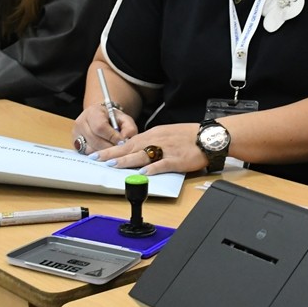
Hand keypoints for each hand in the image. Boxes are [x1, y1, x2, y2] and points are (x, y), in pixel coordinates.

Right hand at [72, 103, 137, 154]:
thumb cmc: (113, 119)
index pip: (100, 127)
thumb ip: (129, 128)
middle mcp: (81, 122)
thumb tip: (125, 139)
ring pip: (90, 149)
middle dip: (109, 147)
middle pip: (94, 140)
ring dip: (103, 152)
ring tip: (112, 150)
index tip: (122, 141)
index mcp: (93, 112)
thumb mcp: (125, 120)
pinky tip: (104, 152)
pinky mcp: (75, 143)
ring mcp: (76, 133)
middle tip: (118, 149)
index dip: (112, 137)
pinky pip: (86, 153)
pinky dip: (96, 154)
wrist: (101, 118)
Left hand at [82, 122, 203, 174]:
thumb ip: (152, 142)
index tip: (98, 154)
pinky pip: (163, 164)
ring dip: (127, 160)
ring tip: (113, 165)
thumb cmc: (190, 136)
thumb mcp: (167, 134)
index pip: (128, 142)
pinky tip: (144, 172)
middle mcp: (157, 140)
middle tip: (97, 160)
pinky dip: (153, 168)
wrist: (210, 136)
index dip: (112, 149)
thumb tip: (137, 150)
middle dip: (112, 154)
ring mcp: (167, 150)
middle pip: (131, 148)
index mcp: (154, 134)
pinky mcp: (177, 159)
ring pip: (143, 155)